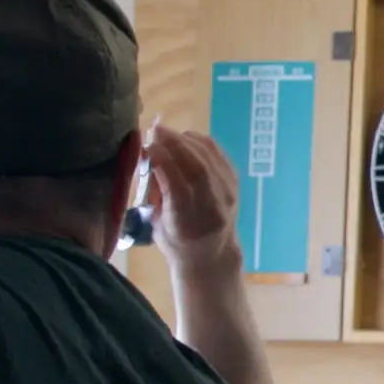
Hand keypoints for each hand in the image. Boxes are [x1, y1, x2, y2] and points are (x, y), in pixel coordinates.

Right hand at [143, 122, 241, 274]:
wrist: (212, 253)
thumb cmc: (176, 241)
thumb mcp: (158, 224)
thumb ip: (156, 194)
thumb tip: (150, 155)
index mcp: (189, 226)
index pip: (179, 189)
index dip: (164, 164)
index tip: (148, 146)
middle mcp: (214, 209)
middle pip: (197, 169)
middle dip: (175, 145)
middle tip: (155, 130)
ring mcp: (229, 195)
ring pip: (209, 159)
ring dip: (186, 140)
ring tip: (167, 132)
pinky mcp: (235, 183)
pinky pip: (218, 155)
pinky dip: (201, 142)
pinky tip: (185, 137)